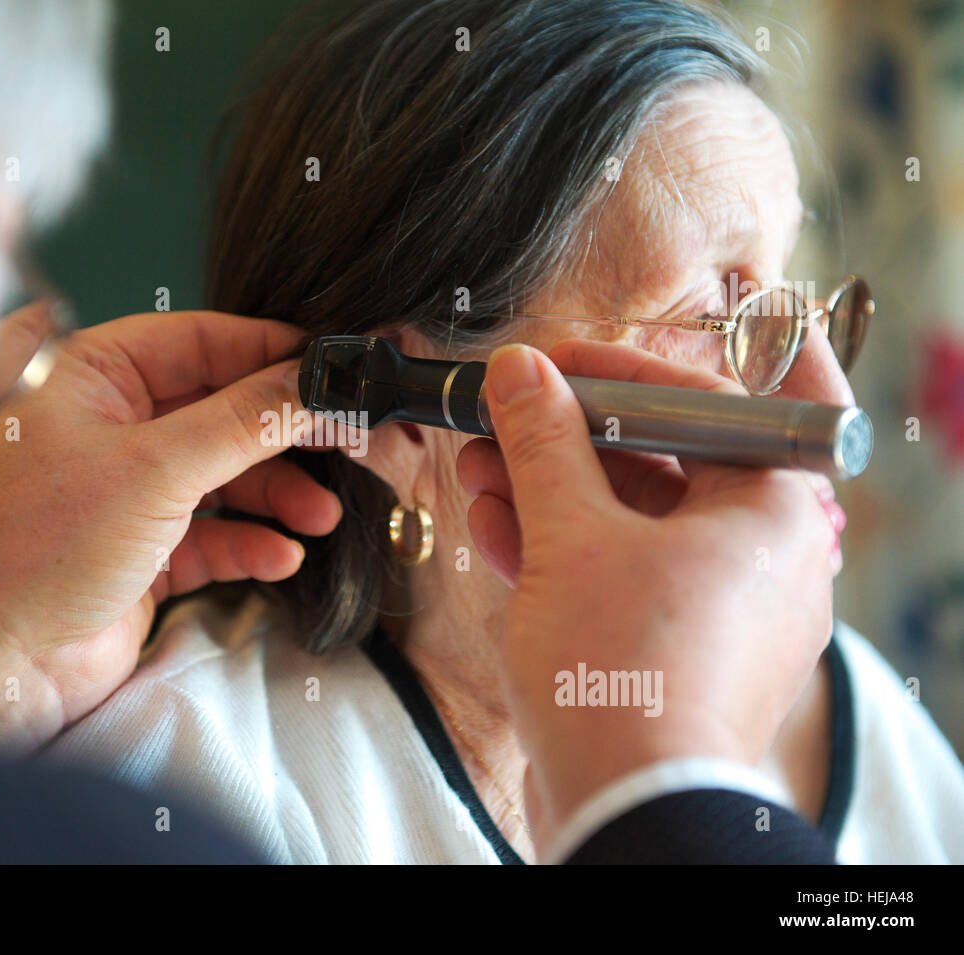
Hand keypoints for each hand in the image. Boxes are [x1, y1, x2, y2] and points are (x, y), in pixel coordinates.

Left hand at [0, 306, 339, 753]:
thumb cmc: (38, 552)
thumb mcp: (155, 470)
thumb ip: (242, 421)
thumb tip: (311, 382)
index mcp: (89, 376)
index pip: (197, 341)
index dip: (267, 353)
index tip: (329, 370)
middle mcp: (107, 425)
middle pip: (218, 409)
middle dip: (279, 434)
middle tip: (341, 441)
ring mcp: (125, 490)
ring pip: (222, 474)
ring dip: (275, 494)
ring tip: (318, 516)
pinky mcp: (142, 550)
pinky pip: (213, 533)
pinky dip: (249, 542)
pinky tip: (280, 557)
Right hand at [456, 340, 835, 848]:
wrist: (628, 813)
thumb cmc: (625, 676)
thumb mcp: (572, 535)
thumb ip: (545, 442)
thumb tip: (519, 373)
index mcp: (774, 508)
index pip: (706, 402)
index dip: (622, 372)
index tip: (555, 361)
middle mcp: (762, 556)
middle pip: (660, 463)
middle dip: (565, 439)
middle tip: (501, 415)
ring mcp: (720, 609)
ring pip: (631, 524)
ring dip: (548, 492)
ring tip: (476, 466)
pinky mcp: (677, 653)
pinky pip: (622, 578)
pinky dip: (561, 552)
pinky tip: (492, 526)